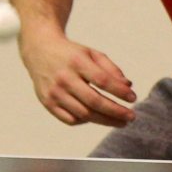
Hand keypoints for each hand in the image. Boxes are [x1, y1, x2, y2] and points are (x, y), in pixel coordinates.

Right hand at [18, 28, 137, 126]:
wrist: (39, 50)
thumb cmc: (71, 54)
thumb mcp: (92, 53)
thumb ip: (111, 69)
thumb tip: (128, 86)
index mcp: (77, 62)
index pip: (102, 81)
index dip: (119, 92)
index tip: (133, 98)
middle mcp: (64, 78)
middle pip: (94, 101)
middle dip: (115, 112)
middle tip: (131, 116)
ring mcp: (54, 92)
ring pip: (83, 114)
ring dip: (104, 120)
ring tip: (120, 121)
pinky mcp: (47, 102)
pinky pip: (70, 119)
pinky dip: (86, 121)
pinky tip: (97, 118)